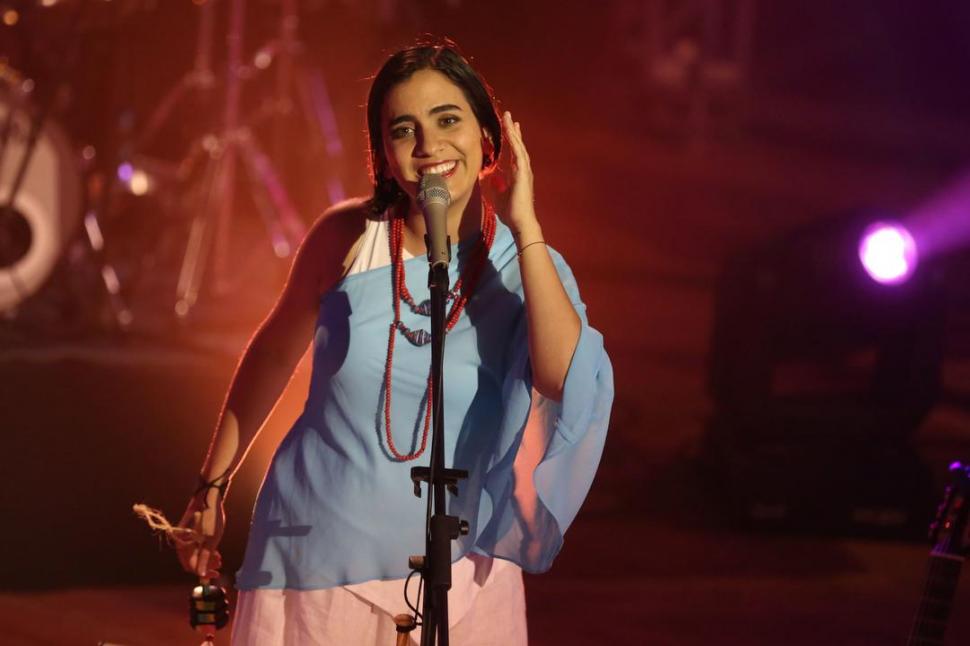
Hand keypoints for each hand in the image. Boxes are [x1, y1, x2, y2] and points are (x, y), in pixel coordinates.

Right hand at [175, 492, 224, 579]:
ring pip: (195, 553)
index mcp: (183, 546)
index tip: (216, 574)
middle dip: (206, 564)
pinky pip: (195, 545)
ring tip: (219, 558)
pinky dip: (204, 549)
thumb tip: (201, 575)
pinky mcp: (190, 531)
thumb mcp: (211, 541)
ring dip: (206, 557)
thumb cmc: (210, 518)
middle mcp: (181, 542)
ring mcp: (185, 536)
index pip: (191, 566)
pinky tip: (215, 550)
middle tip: (219, 565)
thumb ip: (205, 559)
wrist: (208, 496)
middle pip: (192, 560)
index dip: (203, 572)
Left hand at [501, 111, 540, 239]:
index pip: (514, 153)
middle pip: (518, 146)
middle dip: (513, 131)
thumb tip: (488, 175)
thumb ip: (495, 184)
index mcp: (517, 175)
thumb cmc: (511, 212)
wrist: (520, 222)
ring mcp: (524, 171)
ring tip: (509, 119)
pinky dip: (515, 142)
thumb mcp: (497, 195)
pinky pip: (519, 153)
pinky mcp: (523, 173)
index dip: (511, 141)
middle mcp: (523, 170)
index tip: (508, 129)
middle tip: (509, 117)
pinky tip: (510, 131)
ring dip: (513, 132)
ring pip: (519, 146)